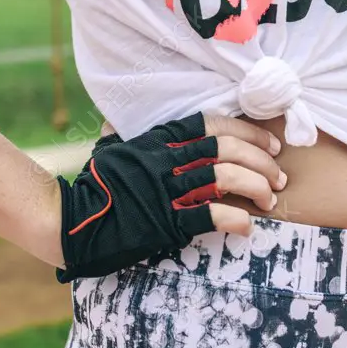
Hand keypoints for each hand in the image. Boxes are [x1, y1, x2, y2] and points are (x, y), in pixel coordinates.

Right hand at [56, 113, 285, 281]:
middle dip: (262, 161)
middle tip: (278, 177)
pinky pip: (210, 215)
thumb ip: (123, 135)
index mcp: (157, 139)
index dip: (248, 132)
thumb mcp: (110, 149)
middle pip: (227, 149)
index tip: (270, 144)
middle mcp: (166, 160)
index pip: (212, 124)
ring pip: (226, 177)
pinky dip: (236, 218)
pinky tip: (247, 226)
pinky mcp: (166, 222)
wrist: (68, 220)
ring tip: (269, 200)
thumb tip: (116, 121)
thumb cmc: (91, 185)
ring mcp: (166, 190)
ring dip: (256, 187)